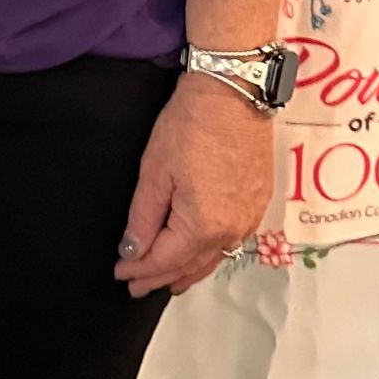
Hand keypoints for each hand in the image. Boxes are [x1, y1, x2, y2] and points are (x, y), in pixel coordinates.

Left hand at [113, 73, 274, 298]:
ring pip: (213, 258)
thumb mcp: (155, 171)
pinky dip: (210, 253)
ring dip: (187, 270)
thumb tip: (132, 250)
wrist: (234, 93)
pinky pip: (231, 241)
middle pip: (190, 265)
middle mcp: (231, 231)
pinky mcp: (259, 203)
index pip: (164, 260)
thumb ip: (143, 217)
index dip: (139, 269)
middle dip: (160, 277)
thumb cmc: (190, 126)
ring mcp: (249, 219)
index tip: (119, 272)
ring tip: (166, 281)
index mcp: (202, 226)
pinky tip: (200, 254)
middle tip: (136, 286)